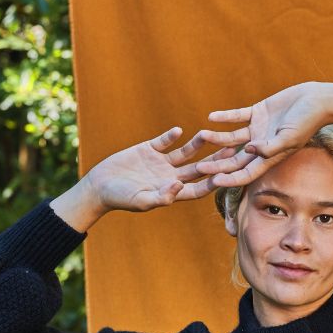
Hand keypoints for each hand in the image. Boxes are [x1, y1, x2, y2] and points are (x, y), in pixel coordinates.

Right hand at [86, 126, 259, 211]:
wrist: (99, 186)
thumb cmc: (120, 199)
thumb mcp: (141, 201)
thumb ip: (161, 196)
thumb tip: (179, 186)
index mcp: (173, 191)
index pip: (199, 188)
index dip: (213, 182)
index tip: (229, 175)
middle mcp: (170, 176)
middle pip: (198, 168)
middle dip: (215, 161)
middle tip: (232, 151)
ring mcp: (161, 162)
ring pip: (185, 152)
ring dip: (197, 144)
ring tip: (210, 134)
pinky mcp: (149, 149)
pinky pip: (164, 141)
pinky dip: (170, 136)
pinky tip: (179, 131)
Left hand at [195, 82, 331, 187]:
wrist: (317, 100)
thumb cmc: (307, 122)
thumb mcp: (290, 137)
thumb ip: (270, 147)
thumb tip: (250, 150)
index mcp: (269, 157)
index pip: (245, 174)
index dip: (230, 179)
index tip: (214, 181)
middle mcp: (261, 146)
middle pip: (233, 160)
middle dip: (216, 164)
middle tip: (197, 167)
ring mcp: (258, 129)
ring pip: (232, 138)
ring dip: (217, 138)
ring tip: (201, 135)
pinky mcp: (257, 112)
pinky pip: (237, 116)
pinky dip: (225, 117)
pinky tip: (211, 117)